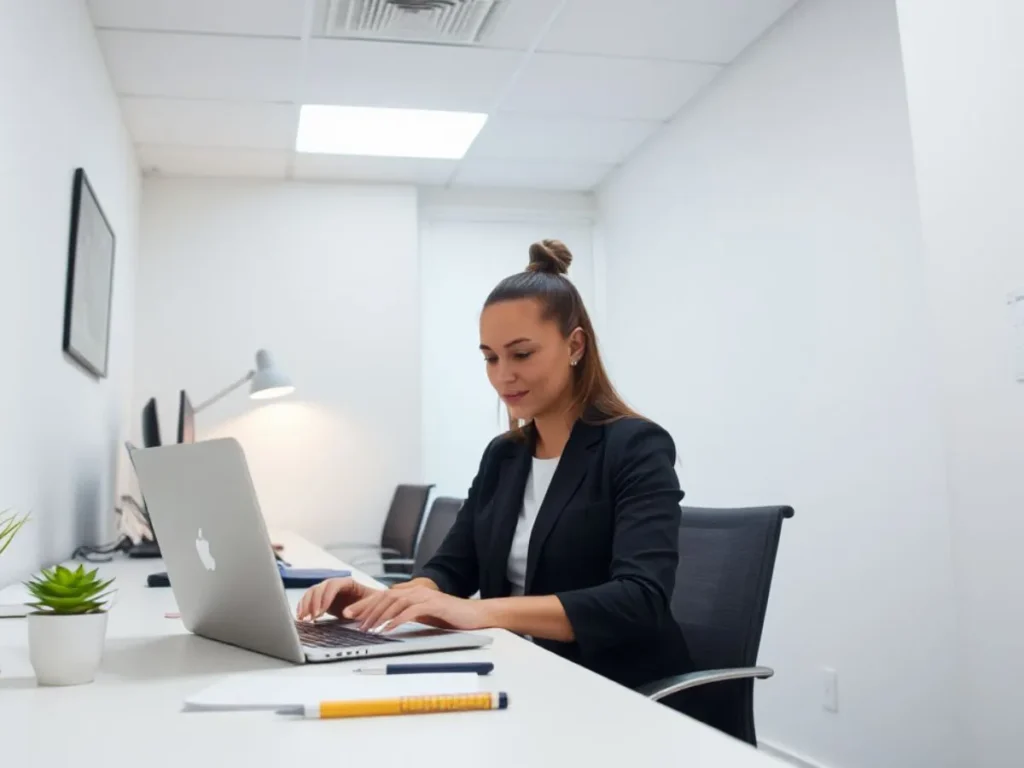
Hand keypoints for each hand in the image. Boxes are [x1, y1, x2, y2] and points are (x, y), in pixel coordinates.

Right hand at [295, 577, 378, 621]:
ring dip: (305, 605)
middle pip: (319, 588)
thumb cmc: (374, 604)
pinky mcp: (323, 600)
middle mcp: (336, 584)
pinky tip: (301, 616)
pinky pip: (309, 600)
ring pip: (312, 593)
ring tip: (303, 618)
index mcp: (348, 582)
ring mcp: (328, 591)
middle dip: (313, 603)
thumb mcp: (370, 604)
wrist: (372, 607)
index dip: (325, 597)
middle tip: (310, 617)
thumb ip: (360, 607)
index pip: (332, 585)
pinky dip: (303, 607)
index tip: (321, 611)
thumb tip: (346, 613)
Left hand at [343, 586, 491, 633]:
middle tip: (350, 619)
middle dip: (365, 607)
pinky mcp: (433, 604)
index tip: (349, 613)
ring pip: (394, 602)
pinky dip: (397, 620)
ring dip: (378, 615)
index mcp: (412, 592)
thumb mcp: (423, 614)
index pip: (382, 595)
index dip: (364, 603)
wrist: (474, 614)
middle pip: (384, 596)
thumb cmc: (449, 616)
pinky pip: (410, 611)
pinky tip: (388, 629)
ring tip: (367, 627)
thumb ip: (407, 613)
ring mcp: (425, 596)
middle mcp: (416, 590)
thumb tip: (387, 622)